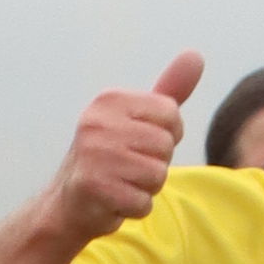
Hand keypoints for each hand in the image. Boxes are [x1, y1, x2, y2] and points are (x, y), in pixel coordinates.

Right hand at [55, 51, 205, 241]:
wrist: (68, 203)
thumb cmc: (111, 158)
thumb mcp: (138, 119)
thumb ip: (169, 91)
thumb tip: (196, 55)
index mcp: (110, 100)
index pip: (171, 114)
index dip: (166, 135)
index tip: (139, 143)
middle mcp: (98, 122)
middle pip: (166, 146)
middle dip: (155, 164)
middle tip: (126, 168)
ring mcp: (94, 154)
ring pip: (157, 176)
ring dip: (145, 188)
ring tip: (120, 183)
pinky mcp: (94, 187)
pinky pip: (143, 203)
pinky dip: (134, 208)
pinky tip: (113, 200)